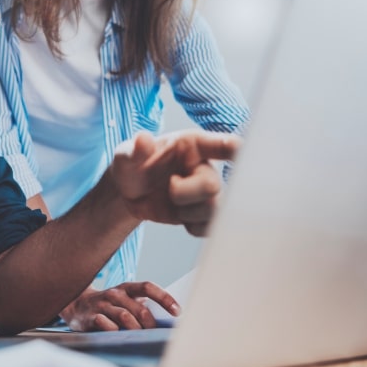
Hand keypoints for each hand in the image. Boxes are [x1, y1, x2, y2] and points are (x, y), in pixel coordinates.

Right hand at [60, 283, 179, 331]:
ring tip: (140, 337)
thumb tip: (166, 319)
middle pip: (139, 308)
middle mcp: (115, 294)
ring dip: (135, 329)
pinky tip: (118, 335)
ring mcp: (102, 305)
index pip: (148, 287)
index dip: (164, 298)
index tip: (178, 311)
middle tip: (155, 333)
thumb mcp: (124, 299)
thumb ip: (141, 305)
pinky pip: (106, 325)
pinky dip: (115, 331)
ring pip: (124, 317)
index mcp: (126, 288)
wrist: (75, 303)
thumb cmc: (108, 303)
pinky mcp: (91, 317)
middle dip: (150, 323)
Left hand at [109, 130, 240, 235]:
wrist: (129, 193)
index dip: (234, 149)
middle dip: (186, 193)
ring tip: (172, 202)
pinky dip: (193, 227)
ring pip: (214, 209)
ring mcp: (205, 192)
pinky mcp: (203, 213)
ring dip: (188, 212)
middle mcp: (204, 167)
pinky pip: (210, 227)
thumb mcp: (126, 155)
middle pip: (213, 185)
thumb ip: (135, 149)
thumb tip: (143, 139)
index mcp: (192, 145)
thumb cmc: (132, 166)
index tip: (239, 151)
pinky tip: (180, 217)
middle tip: (170, 187)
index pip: (221, 144)